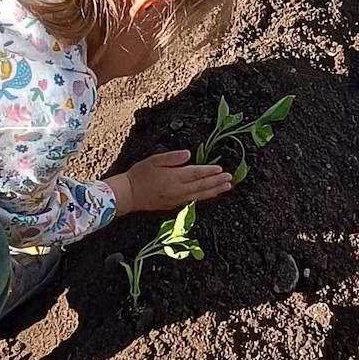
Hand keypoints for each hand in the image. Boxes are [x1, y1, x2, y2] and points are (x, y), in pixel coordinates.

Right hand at [107, 151, 231, 216]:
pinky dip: (204, 197)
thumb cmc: (140, 174)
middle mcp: (178, 190)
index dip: (209, 171)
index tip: (221, 169)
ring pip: (200, 195)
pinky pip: (194, 201)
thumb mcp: (154, 160)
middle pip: (202, 185)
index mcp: (174, 177)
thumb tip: (188, 154)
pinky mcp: (174, 205)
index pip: (196, 173)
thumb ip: (172, 157)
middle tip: (230, 178)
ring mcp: (177, 199)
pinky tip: (211, 194)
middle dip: (217, 181)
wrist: (129, 195)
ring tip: (226, 187)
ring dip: (214, 191)